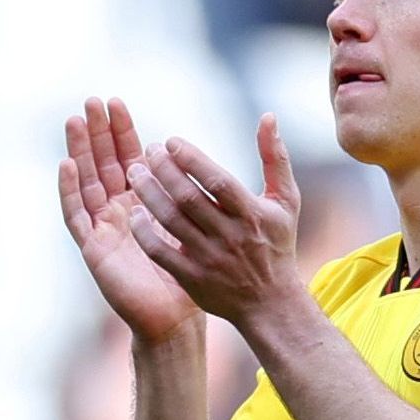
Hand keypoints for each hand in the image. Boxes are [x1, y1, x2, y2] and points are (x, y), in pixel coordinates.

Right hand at [60, 101, 199, 344]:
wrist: (174, 317)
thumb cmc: (189, 274)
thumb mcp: (192, 226)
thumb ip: (189, 195)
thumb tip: (195, 161)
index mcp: (142, 203)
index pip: (128, 158)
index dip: (121, 132)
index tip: (117, 102)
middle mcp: (118, 211)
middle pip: (103, 163)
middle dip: (98, 132)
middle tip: (93, 100)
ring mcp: (102, 227)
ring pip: (86, 181)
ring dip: (79, 151)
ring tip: (75, 121)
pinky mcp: (93, 248)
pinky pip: (76, 214)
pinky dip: (69, 190)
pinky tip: (66, 164)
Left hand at [130, 121, 305, 325]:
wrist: (271, 304)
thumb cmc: (277, 244)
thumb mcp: (285, 200)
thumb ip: (275, 157)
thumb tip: (268, 116)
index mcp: (252, 214)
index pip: (216, 180)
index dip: (191, 158)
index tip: (170, 141)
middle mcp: (230, 236)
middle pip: (188, 198)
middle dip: (164, 170)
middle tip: (147, 151)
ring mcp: (209, 259)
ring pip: (171, 221)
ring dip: (148, 194)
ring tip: (134, 173)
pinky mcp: (192, 279)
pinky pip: (160, 252)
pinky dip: (145, 232)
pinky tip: (134, 212)